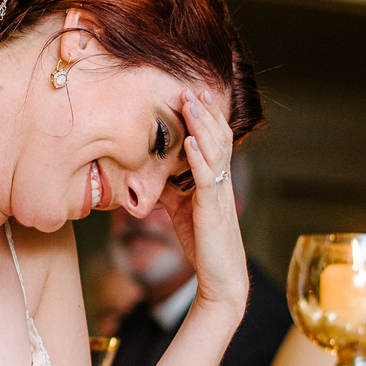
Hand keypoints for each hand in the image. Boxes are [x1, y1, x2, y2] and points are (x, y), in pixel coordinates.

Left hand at [160, 88, 246, 321]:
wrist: (219, 277)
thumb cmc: (201, 242)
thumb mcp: (178, 209)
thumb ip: (167, 188)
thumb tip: (144, 172)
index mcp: (213, 179)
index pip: (212, 140)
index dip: (204, 117)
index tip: (191, 95)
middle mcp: (220, 181)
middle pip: (217, 138)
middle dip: (203, 112)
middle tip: (190, 88)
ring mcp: (219, 194)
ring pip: (215, 151)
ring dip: (201, 125)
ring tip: (190, 104)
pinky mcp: (213, 210)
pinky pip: (208, 178)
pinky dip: (199, 158)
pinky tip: (191, 142)